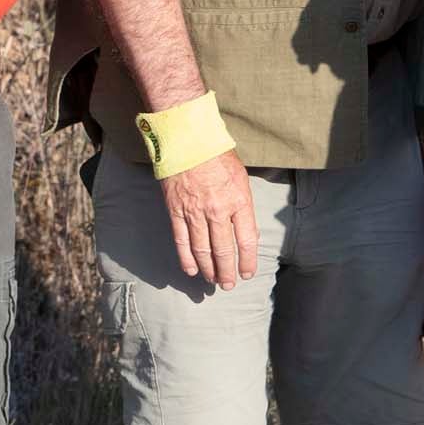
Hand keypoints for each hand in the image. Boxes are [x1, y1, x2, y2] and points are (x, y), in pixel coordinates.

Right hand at [161, 149, 257, 290]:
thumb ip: (244, 207)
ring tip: (213, 281)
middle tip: (228, 285)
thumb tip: (247, 235)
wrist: (187, 139)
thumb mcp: (241, 178)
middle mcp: (217, 210)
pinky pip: (182, 241)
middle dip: (227, 272)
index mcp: (238, 200)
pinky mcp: (176, 211)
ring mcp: (194, 212)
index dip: (247, 261)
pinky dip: (186, 259)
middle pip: (223, 250)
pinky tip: (191, 271)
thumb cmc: (217, 155)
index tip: (247, 273)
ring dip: (208, 269)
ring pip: (202, 250)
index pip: (246, 241)